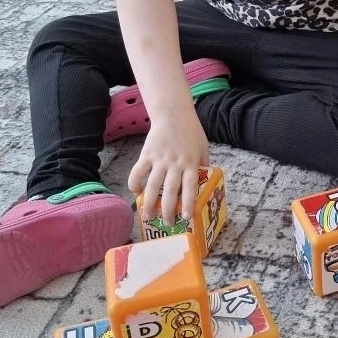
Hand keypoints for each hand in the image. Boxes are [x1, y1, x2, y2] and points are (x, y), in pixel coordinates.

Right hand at [127, 106, 208, 224]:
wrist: (174, 113)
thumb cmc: (191, 131)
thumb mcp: (203, 148)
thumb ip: (202, 164)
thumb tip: (203, 181)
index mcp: (190, 163)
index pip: (189, 187)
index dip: (188, 203)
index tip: (186, 218)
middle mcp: (175, 164)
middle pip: (170, 191)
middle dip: (167, 210)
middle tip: (166, 223)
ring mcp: (160, 160)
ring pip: (152, 185)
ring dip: (149, 203)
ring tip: (147, 216)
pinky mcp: (147, 154)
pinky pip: (138, 172)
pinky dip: (134, 183)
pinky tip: (135, 192)